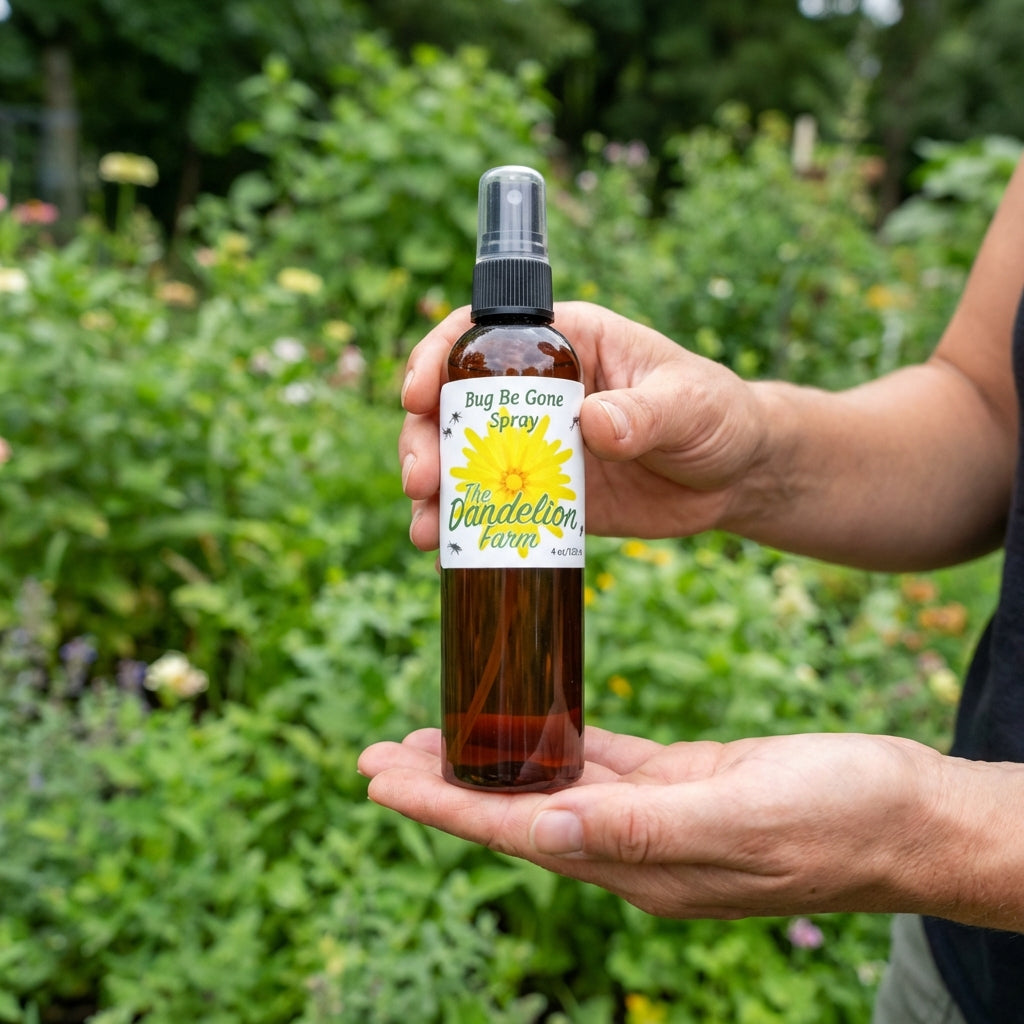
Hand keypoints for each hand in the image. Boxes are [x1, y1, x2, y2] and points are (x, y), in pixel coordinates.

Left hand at [359, 725, 974, 921]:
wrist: (905, 813)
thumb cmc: (837, 817)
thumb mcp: (741, 820)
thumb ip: (643, 830)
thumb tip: (546, 832)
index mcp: (640, 863)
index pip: (517, 832)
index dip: (445, 806)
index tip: (381, 782)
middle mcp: (635, 845)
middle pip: (517, 810)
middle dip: (445, 784)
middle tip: (379, 756)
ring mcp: (656, 813)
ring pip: (550, 784)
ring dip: (492, 759)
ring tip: (433, 737)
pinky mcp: (681, 781)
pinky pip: (601, 760)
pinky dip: (558, 742)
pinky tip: (527, 721)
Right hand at [399, 302, 763, 549]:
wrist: (735, 475)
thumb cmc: (717, 414)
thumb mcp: (690, 404)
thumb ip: (645, 412)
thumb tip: (592, 423)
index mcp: (566, 344)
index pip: (484, 333)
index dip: (439, 356)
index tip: (418, 394)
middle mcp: (538, 392)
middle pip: (456, 404)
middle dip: (426, 440)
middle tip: (422, 480)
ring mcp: (536, 447)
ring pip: (463, 460)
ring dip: (435, 492)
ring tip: (428, 530)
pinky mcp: (546, 495)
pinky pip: (494, 508)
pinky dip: (467, 529)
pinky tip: (450, 552)